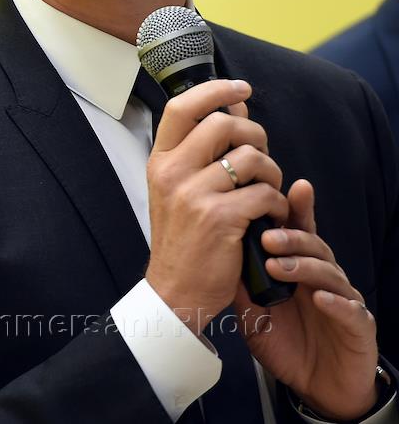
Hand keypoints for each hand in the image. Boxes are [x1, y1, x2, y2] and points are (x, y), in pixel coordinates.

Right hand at [143, 79, 288, 333]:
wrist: (175, 290)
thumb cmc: (184, 239)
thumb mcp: (179, 188)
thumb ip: (203, 150)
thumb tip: (235, 107)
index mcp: (160, 161)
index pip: (182, 107)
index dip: (214, 89)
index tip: (240, 88)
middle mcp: (172, 172)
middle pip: (224, 124)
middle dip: (256, 135)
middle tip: (261, 159)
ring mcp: (194, 194)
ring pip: (251, 157)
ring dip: (271, 172)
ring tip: (266, 191)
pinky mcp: (219, 218)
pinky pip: (265, 193)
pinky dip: (277, 204)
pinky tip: (269, 217)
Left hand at [235, 179, 378, 420]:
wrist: (316, 386)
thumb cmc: (286, 342)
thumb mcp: (252, 310)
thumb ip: (240, 280)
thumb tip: (215, 249)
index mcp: (299, 270)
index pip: (298, 233)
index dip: (295, 209)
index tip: (284, 187)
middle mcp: (323, 279)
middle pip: (314, 247)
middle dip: (292, 237)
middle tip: (267, 236)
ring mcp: (343, 301)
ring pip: (330, 274)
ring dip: (304, 266)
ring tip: (278, 266)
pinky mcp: (358, 327)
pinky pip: (350, 310)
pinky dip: (335, 302)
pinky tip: (319, 298)